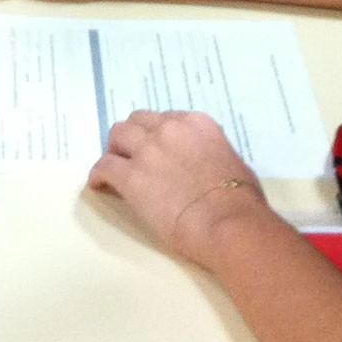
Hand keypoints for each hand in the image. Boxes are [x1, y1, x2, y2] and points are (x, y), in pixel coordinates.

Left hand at [87, 110, 268, 267]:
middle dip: (133, 136)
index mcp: (197, 124)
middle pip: (138, 121)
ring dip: (115, 149)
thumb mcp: (234, 163)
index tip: (157, 148)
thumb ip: (212, 155)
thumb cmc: (242, 201)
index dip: (158, 134)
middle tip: (132, 155)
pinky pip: (105, 166)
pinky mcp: (131, 176)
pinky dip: (99, 174)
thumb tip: (207, 166)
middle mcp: (169, 129)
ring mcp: (148, 150)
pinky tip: (100, 185)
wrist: (228, 222)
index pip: (167, 119)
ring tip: (115, 166)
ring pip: (117, 135)